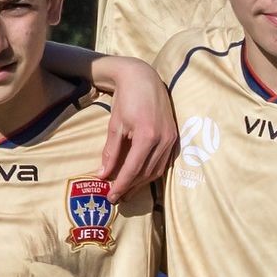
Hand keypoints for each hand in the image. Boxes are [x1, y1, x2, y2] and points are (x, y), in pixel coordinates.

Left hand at [90, 56, 179, 196]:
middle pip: (146, 173)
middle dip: (131, 187)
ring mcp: (171, 138)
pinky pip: (164, 161)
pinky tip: (141, 177)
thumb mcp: (115, 125)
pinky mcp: (174, 136)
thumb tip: (102, 175)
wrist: (143, 78)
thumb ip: (111, 152)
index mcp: (147, 136)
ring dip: (142, 183)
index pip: (133, 169)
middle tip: (117, 198)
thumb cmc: (126, 99)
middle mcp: (163, 139)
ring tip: (127, 191)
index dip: (121, 186)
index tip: (111, 197)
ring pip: (157, 170)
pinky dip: (151, 172)